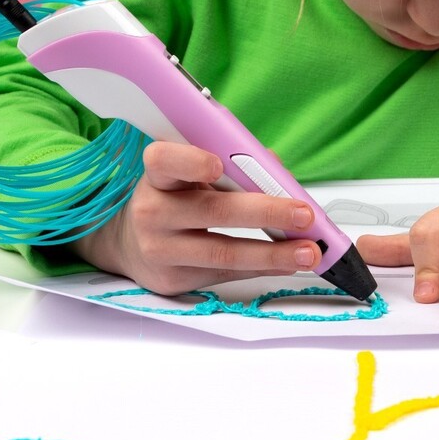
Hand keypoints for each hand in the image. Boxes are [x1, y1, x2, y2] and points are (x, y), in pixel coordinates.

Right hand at [69, 141, 321, 294]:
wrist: (129, 241)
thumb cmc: (175, 197)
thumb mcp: (191, 173)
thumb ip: (230, 165)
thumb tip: (278, 174)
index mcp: (158, 175)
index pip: (165, 160)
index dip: (191, 161)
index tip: (218, 164)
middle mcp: (153, 211)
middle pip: (213, 210)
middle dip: (266, 211)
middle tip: (304, 214)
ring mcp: (160, 249)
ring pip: (223, 251)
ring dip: (273, 253)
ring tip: (309, 251)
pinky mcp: (172, 279)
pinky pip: (225, 273)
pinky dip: (262, 268)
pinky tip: (287, 263)